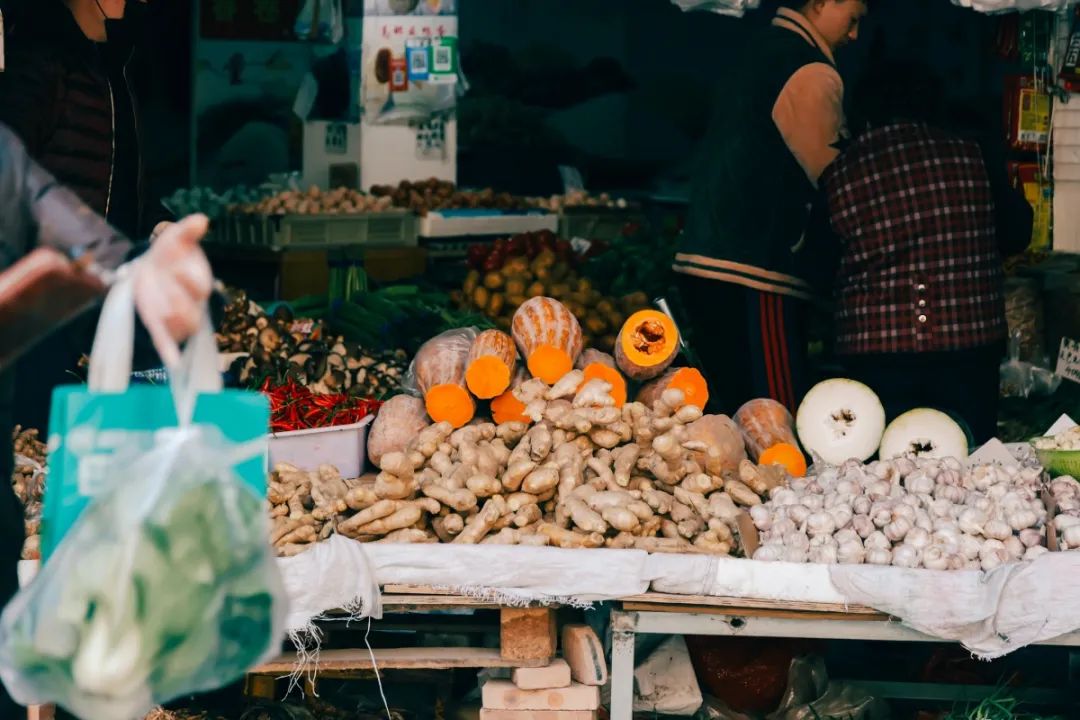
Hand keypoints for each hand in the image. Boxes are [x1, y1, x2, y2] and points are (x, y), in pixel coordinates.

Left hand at [133, 214, 212, 366]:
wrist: (150, 268)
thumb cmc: (168, 254)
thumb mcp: (174, 238)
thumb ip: (187, 231)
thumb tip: (202, 219)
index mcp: (198, 281)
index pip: (200, 286)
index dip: (189, 280)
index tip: (176, 269)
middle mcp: (193, 303)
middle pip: (192, 309)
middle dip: (176, 301)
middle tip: (162, 291)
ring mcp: (178, 316)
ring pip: (182, 326)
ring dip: (172, 320)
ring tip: (160, 310)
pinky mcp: (161, 326)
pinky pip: (168, 341)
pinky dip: (171, 353)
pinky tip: (173, 364)